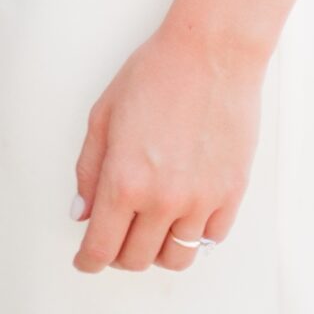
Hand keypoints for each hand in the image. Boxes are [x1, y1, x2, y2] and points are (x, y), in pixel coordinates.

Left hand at [70, 21, 264, 274]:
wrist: (211, 52)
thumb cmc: (155, 73)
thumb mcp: (104, 114)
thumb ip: (88, 169)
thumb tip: (82, 214)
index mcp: (124, 180)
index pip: (101, 247)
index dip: (88, 260)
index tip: (85, 260)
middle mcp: (162, 199)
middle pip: (137, 260)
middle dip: (118, 255)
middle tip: (114, 237)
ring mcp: (200, 200)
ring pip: (176, 258)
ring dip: (156, 250)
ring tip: (149, 227)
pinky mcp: (231, 195)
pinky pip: (209, 240)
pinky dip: (192, 235)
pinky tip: (182, 212)